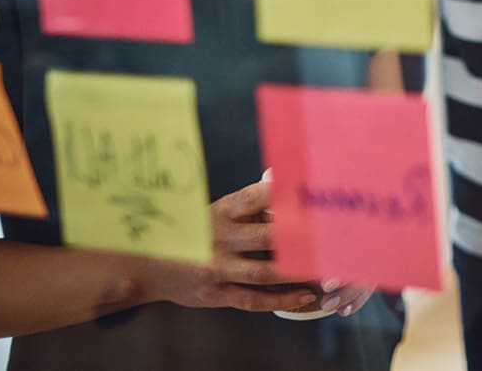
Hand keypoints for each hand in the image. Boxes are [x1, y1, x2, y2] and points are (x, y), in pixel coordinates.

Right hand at [139, 179, 367, 313]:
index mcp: (221, 211)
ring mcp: (216, 268)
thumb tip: (286, 182)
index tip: (313, 192)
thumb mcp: (216, 210)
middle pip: (266, 236)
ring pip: (265, 272)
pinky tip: (305, 295)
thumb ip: (250, 203)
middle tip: (333, 235)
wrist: (147, 265)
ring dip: (298, 272)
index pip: (253, 197)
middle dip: (301, 236)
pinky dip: (282, 300)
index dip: (283, 194)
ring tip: (327, 270)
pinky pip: (253, 300)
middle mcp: (219, 238)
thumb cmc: (195, 231)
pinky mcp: (214, 294)